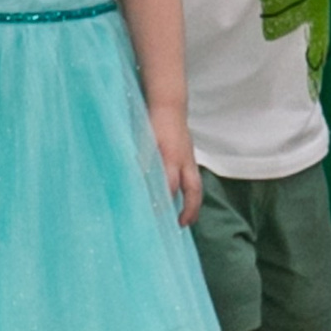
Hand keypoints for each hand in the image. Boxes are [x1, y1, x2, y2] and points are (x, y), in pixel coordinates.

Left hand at [152, 104, 200, 227]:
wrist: (169, 105)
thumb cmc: (153, 122)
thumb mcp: (143, 140)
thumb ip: (142, 160)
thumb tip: (134, 180)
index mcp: (171, 156)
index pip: (169, 184)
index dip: (164, 201)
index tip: (157, 215)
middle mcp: (184, 160)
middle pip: (192, 190)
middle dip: (189, 209)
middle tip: (182, 224)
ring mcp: (189, 159)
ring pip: (196, 186)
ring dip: (192, 204)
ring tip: (186, 219)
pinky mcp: (190, 158)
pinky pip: (193, 179)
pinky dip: (190, 193)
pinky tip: (182, 200)